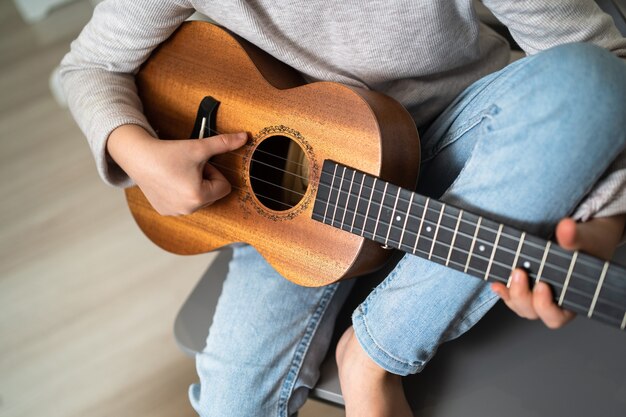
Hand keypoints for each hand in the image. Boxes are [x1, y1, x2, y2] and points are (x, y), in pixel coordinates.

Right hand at [107, 124, 247, 214]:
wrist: (137, 156)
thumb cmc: (168, 153)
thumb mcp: (199, 147)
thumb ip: (224, 143)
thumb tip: (245, 137)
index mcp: (198, 197)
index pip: (224, 187)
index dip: (213, 172)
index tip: (198, 164)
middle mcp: (187, 210)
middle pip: (212, 194)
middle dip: (205, 179)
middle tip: (187, 168)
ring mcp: (175, 213)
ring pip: (198, 199)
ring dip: (194, 186)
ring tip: (178, 173)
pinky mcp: (165, 211)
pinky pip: (184, 203)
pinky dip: (180, 192)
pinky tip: (169, 181)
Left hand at [491, 214, 625, 328]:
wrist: (583, 237)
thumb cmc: (590, 245)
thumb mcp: (587, 239)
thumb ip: (575, 237)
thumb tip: (565, 227)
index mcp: (571, 300)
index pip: (556, 316)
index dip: (545, 306)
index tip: (541, 285)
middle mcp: (552, 302)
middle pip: (532, 311)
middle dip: (522, 295)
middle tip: (519, 272)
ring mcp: (536, 294)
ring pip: (519, 305)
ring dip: (511, 293)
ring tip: (510, 273)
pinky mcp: (525, 284)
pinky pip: (511, 294)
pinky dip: (503, 289)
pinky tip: (496, 282)